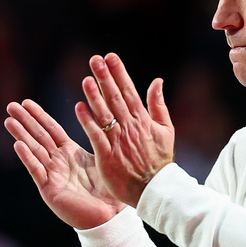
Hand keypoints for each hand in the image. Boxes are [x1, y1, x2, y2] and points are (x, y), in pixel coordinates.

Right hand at [5, 99, 125, 228]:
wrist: (111, 216)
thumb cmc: (109, 190)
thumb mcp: (101, 158)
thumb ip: (95, 138)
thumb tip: (97, 115)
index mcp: (70, 154)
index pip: (51, 130)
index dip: (39, 116)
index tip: (26, 102)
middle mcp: (58, 163)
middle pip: (39, 137)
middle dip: (25, 121)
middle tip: (10, 105)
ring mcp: (52, 176)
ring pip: (34, 151)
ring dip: (21, 135)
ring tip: (8, 121)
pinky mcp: (50, 190)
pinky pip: (38, 171)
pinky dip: (28, 158)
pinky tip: (18, 145)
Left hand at [77, 53, 174, 205]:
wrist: (155, 190)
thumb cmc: (160, 161)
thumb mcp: (166, 130)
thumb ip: (158, 105)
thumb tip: (157, 81)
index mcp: (143, 120)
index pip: (129, 91)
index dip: (119, 73)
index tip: (110, 56)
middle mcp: (130, 128)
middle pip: (115, 98)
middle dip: (105, 77)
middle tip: (95, 59)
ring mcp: (118, 142)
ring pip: (104, 115)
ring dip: (95, 96)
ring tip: (86, 78)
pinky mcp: (108, 156)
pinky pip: (96, 136)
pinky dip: (88, 122)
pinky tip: (79, 107)